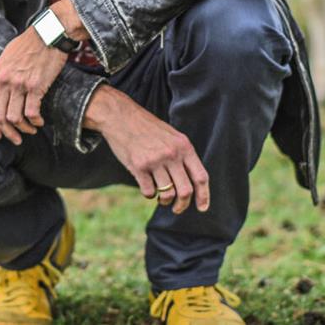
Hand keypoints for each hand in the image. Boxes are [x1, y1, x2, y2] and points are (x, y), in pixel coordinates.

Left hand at [0, 29, 66, 144]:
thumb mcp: (4, 57)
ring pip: (14, 117)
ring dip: (24, 128)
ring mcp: (19, 84)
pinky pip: (31, 112)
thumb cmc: (27, 45)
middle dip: (7, 132)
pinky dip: (36, 121)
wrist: (48, 34)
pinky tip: (40, 121)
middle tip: (16, 139)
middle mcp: (4, 81)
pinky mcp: (36, 86)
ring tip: (31, 129)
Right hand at [83, 85, 209, 214]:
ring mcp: (155, 160)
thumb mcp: (172, 136)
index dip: (204, 196)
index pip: (200, 177)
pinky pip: (149, 192)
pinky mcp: (138, 166)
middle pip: (185, 191)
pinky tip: (147, 187)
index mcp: (184, 146)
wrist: (120, 116)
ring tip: (160, 198)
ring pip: (168, 194)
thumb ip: (183, 155)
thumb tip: (193, 183)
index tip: (202, 208)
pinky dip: (149, 194)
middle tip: (177, 208)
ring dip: (164, 201)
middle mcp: (172, 154)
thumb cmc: (147, 128)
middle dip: (182, 205)